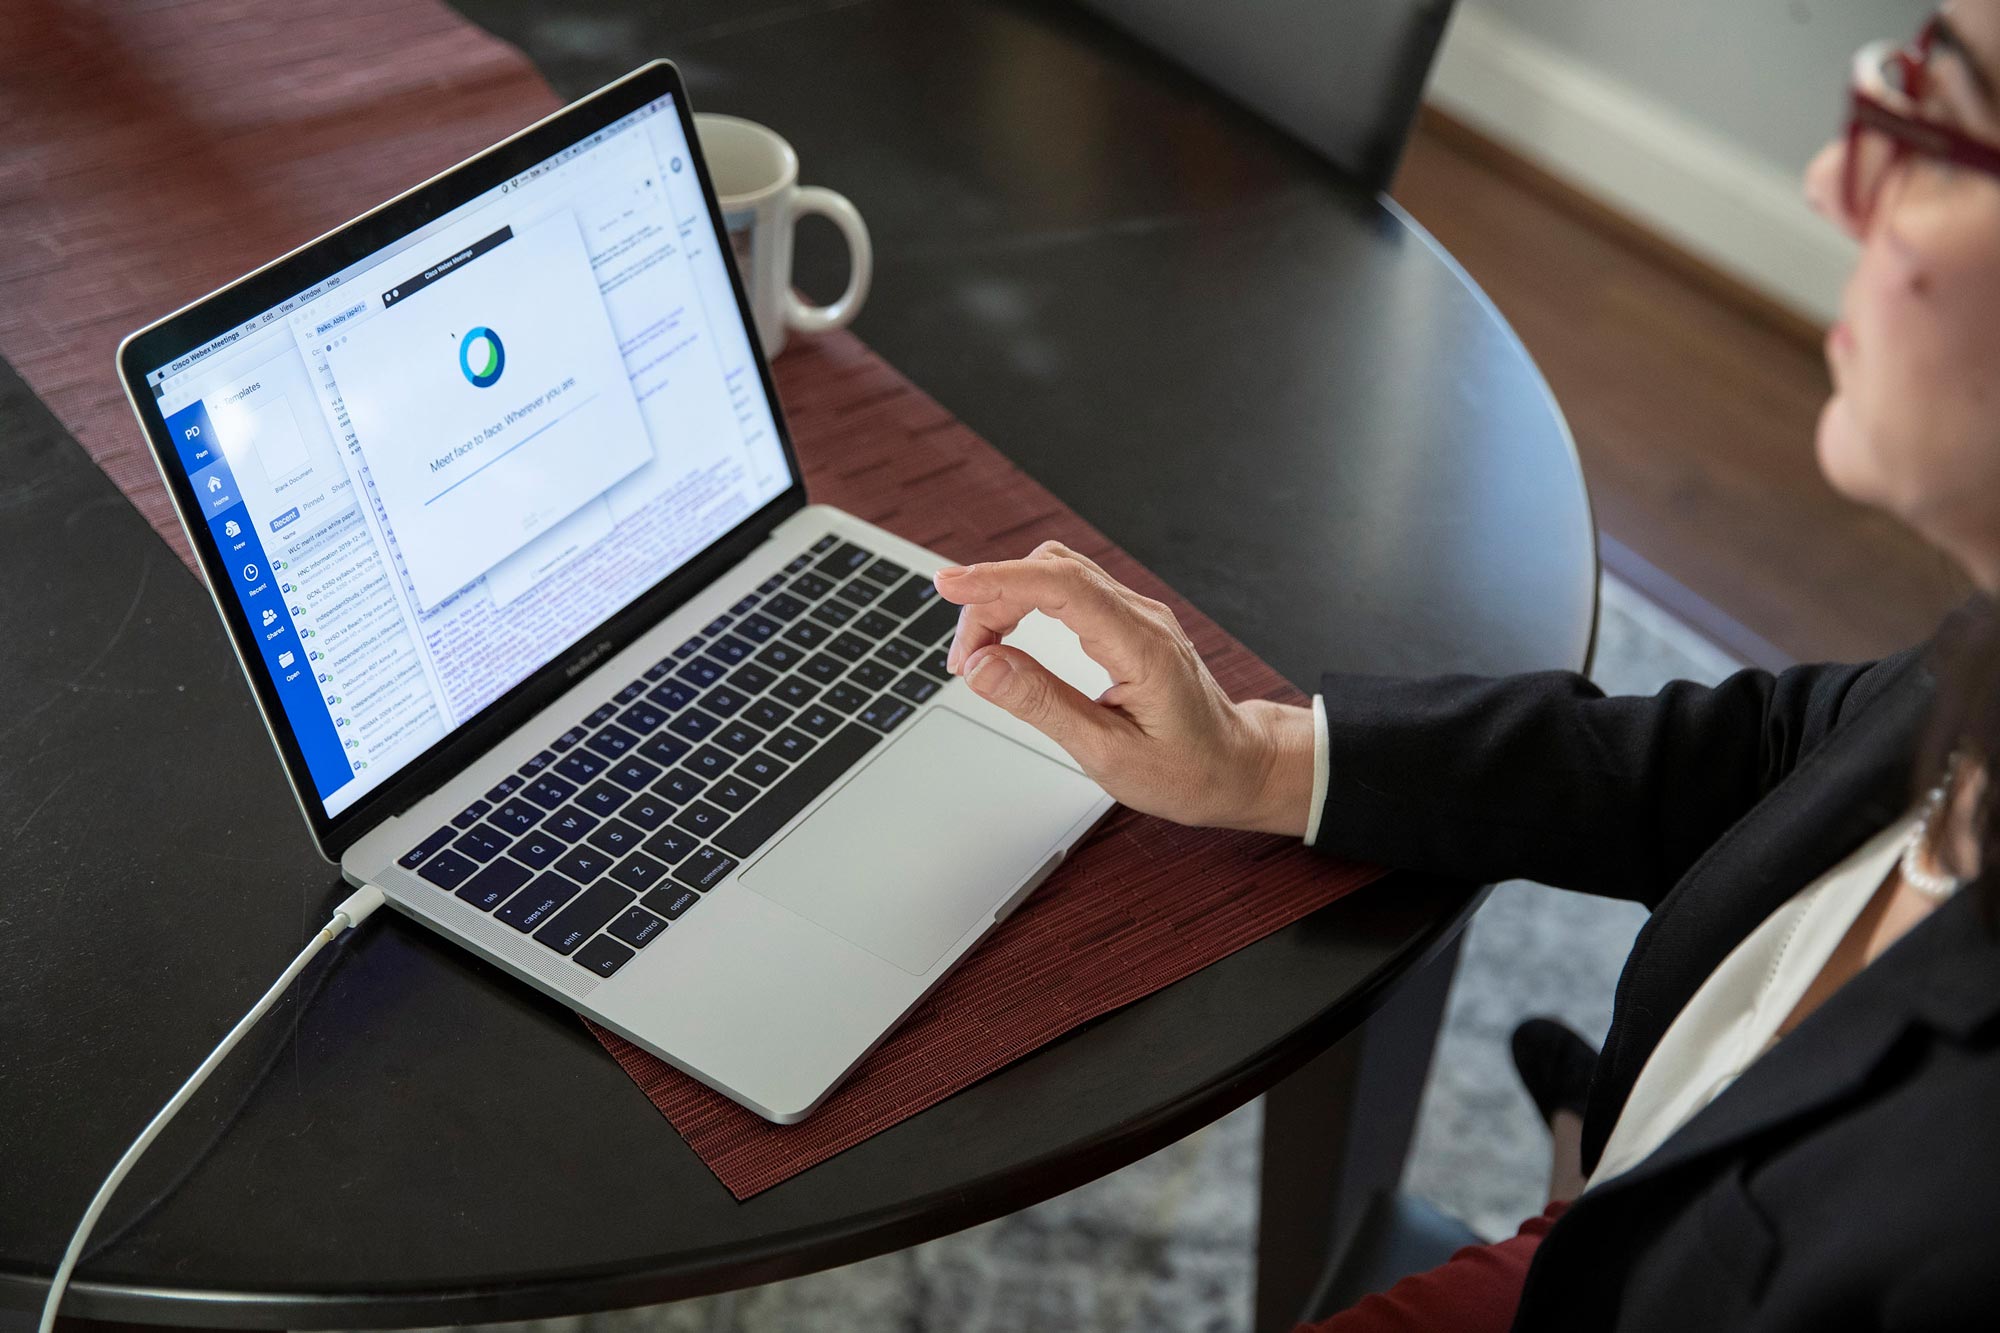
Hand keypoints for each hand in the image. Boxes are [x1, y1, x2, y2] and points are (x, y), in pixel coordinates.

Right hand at [934, 541, 1316, 835]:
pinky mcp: (1127, 623)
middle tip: (961, 659)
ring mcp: (1137, 615)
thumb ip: (1042, 704)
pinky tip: (1006, 636)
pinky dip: (1027, 603)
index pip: (1061, 588)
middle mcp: (1142, 617)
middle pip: (1052, 571)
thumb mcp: (1107, 754)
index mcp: (1142, 646)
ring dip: (1006, 599)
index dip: (999, 580)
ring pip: (1058, 575)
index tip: (949, 586)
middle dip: (992, 597)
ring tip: (977, 653)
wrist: (1239, 767)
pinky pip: (1069, 592)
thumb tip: (982, 666)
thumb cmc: (1187, 771)